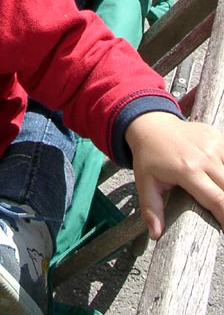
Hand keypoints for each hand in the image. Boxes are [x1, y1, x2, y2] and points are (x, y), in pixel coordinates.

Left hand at [126, 112, 223, 239]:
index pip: (217, 200)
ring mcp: (215, 145)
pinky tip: (220, 181)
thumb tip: (156, 236)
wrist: (151, 124)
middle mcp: (205, 157)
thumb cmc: (149, 156)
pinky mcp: (219, 138)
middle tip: (223, 218)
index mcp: (187, 170)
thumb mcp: (145, 182)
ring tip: (219, 199)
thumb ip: (151, 210)